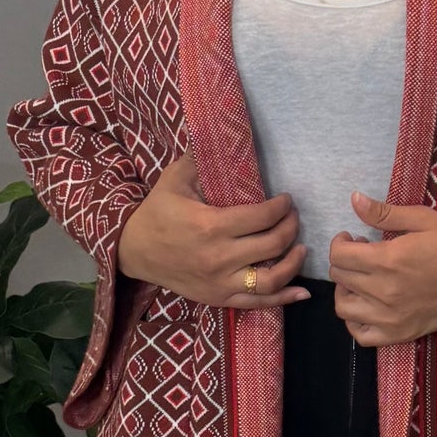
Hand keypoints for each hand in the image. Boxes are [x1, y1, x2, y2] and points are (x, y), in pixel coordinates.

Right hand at [116, 151, 310, 310]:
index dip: (281, 207)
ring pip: (271, 279)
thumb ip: (201, 158)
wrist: (133, 251)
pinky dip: (283, 298)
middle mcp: (219, 257)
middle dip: (290, 227)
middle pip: (272, 244)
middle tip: (292, 217)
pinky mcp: (218, 297)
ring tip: (300, 248)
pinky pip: (258, 303)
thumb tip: (221, 133)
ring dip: (293, 262)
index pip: (261, 217)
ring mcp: (220, 281)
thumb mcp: (175, 179)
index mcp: (210, 225)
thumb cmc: (157, 212)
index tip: (286, 200)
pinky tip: (302, 291)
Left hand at [327, 190, 436, 344]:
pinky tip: (366, 306)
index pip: (338, 255)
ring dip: (346, 290)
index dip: (340, 242)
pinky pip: (360, 335)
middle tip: (362, 255)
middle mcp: (384, 291)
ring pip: (343, 306)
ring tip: (361, 280)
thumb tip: (354, 199)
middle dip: (345, 261)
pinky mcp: (399, 334)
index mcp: (387, 260)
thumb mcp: (421, 219)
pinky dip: (355, 321)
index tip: (352, 238)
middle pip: (339, 277)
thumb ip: (384, 213)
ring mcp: (390, 317)